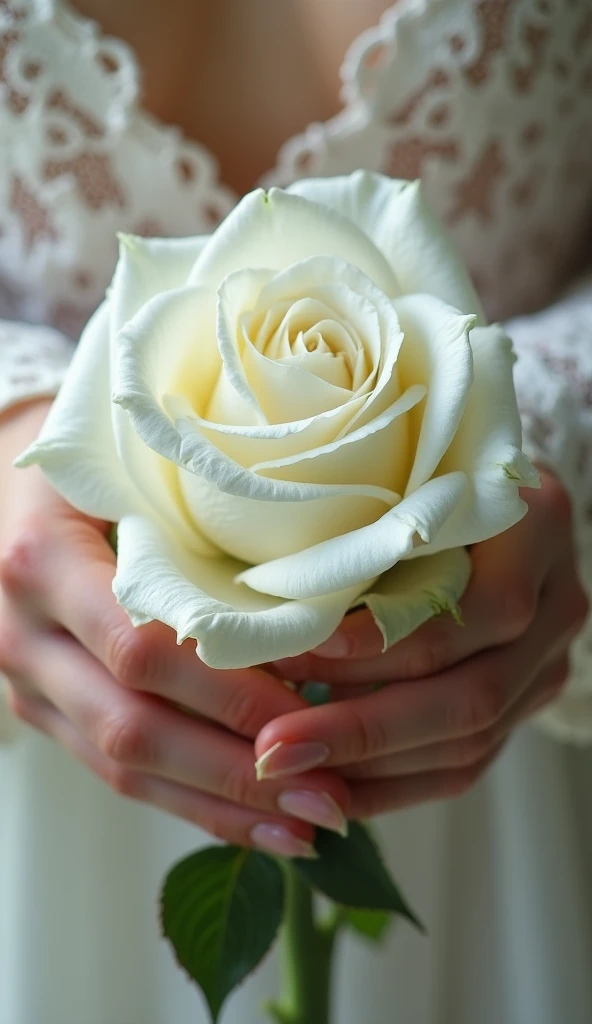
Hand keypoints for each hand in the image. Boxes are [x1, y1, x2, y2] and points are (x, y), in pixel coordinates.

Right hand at [0, 402, 348, 855]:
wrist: (14, 491)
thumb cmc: (99, 463)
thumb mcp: (138, 468)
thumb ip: (201, 525)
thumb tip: (319, 607)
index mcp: (44, 560)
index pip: (142, 648)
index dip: (227, 690)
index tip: (312, 713)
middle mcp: (23, 632)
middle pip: (132, 725)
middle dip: (235, 770)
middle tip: (327, 796)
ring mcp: (28, 682)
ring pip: (123, 766)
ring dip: (220, 805)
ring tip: (308, 826)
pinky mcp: (46, 711)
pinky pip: (115, 773)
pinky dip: (189, 803)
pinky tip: (254, 822)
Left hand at [254, 470, 587, 816]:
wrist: (492, 498)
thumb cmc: (431, 476)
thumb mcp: (405, 481)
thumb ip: (367, 535)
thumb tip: (273, 614)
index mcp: (536, 529)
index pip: (480, 607)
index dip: (387, 644)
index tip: (294, 656)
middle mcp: (558, 603)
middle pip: (475, 694)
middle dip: (363, 729)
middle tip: (273, 748)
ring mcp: (549, 661)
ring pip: (469, 741)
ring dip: (371, 765)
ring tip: (289, 767)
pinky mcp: (525, 701)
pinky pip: (467, 764)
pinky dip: (395, 782)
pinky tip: (332, 782)